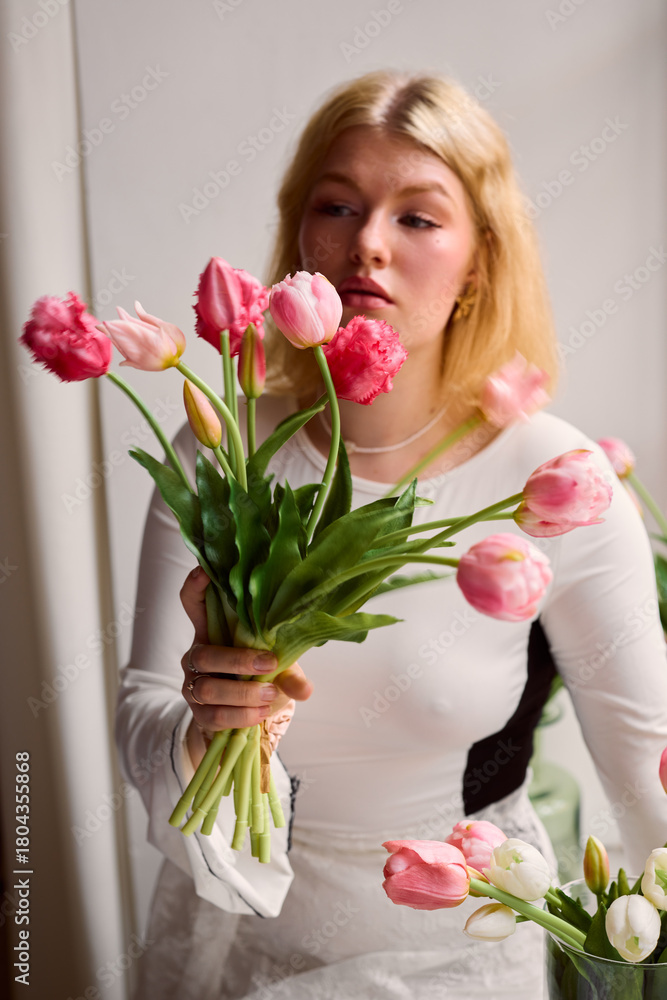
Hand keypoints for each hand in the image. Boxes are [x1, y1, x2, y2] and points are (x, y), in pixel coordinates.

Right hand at [179, 566, 312, 766]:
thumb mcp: (276, 667)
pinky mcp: (198, 712)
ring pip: (209, 688)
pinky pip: (215, 715)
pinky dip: (241, 715)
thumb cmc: (259, 676)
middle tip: (269, 662)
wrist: (243, 714)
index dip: (194, 587)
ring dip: (243, 693)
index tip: (206, 572)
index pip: (192, 603)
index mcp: (212, 630)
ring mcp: (193, 684)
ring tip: (270, 694)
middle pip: (204, 654)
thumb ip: (288, 673)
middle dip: (237, 660)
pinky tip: (261, 712)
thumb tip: (306, 690)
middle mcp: (196, 654)